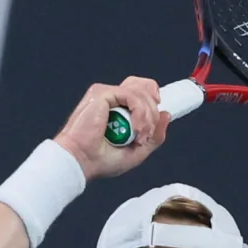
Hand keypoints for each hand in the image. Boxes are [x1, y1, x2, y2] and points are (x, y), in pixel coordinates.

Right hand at [53, 77, 171, 179]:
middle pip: (143, 85)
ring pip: (141, 92)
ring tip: (141, 135)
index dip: (153, 98)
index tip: (159, 115)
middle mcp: (110, 98)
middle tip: (147, 133)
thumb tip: (166, 114)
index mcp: (116, 108)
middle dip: (153, 110)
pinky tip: (136, 129)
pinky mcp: (102, 93)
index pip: (140, 90)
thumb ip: (154, 135)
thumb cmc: (100, 160)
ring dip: (148, 116)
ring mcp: (105, 94)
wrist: (81, 162)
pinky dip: (140, 113)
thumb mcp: (137, 151)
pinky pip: (132, 96)